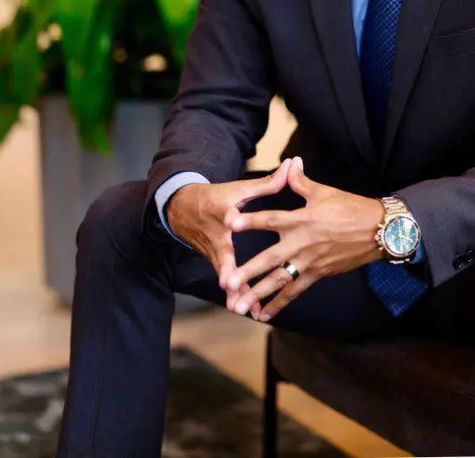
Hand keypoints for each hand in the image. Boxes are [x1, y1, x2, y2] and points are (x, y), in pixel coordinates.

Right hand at [166, 159, 292, 317]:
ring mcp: (213, 252)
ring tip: (245, 309)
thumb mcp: (238, 189)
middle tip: (231, 289)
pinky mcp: (216, 262)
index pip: (225, 219)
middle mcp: (216, 236)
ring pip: (226, 274)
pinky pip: (229, 280)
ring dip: (235, 292)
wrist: (182, 209)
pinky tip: (252, 310)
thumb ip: (267, 182)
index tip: (230, 227)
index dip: (229, 222)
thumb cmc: (215, 197)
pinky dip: (238, 294)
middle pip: (222, 257)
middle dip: (227, 274)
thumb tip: (292, 165)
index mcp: (222, 214)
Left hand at [222, 157, 384, 321]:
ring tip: (237, 307)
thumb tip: (291, 162)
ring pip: (279, 280)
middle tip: (228, 281)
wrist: (377, 230)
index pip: (270, 219)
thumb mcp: (325, 192)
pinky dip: (278, 303)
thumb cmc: (351, 207)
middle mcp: (303, 243)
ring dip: (258, 294)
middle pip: (270, 258)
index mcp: (302, 219)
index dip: (250, 220)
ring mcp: (310, 261)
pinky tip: (262, 314)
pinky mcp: (317, 274)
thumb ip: (301, 182)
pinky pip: (295, 291)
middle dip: (248, 271)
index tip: (229, 222)